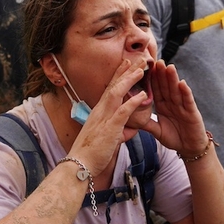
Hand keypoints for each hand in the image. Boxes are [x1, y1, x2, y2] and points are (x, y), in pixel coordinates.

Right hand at [68, 59, 149, 175]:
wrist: (80, 164)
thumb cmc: (92, 153)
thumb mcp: (109, 138)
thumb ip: (120, 131)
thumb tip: (130, 129)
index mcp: (99, 112)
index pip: (110, 89)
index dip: (118, 75)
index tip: (126, 64)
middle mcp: (100, 111)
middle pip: (113, 86)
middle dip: (125, 71)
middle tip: (136, 59)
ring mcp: (104, 118)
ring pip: (117, 93)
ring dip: (129, 80)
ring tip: (141, 70)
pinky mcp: (110, 128)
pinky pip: (123, 112)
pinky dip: (133, 102)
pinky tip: (143, 95)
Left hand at [142, 60, 207, 156]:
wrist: (190, 150)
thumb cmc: (175, 138)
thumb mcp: (157, 130)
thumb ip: (146, 123)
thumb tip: (130, 117)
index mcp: (163, 106)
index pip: (156, 90)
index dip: (151, 79)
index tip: (144, 67)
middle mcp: (173, 103)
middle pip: (166, 86)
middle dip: (161, 74)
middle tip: (156, 60)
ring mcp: (183, 107)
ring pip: (176, 90)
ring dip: (173, 78)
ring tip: (168, 66)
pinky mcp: (192, 113)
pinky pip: (188, 101)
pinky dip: (185, 93)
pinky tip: (182, 83)